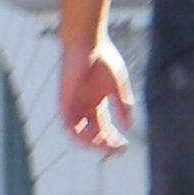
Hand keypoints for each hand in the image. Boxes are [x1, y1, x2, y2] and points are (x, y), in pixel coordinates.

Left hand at [60, 36, 134, 154]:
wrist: (87, 44)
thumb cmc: (103, 60)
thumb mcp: (118, 87)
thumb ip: (123, 106)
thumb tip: (128, 127)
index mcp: (96, 105)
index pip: (103, 129)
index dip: (112, 140)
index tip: (124, 147)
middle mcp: (83, 109)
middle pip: (91, 135)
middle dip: (104, 145)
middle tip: (116, 149)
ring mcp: (73, 107)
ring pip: (78, 134)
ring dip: (91, 143)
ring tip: (105, 144)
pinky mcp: (64, 103)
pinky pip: (67, 126)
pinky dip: (78, 134)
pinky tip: (93, 136)